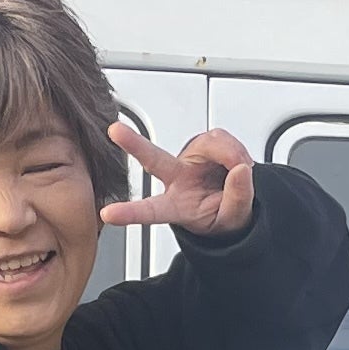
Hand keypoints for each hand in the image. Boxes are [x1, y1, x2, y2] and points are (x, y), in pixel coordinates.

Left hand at [100, 122, 256, 236]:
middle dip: (134, 143)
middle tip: (115, 130)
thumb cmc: (227, 216)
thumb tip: (240, 170)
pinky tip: (236, 162)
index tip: (108, 214)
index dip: (130, 213)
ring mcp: (189, 159)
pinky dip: (235, 149)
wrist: (238, 204)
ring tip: (240, 171)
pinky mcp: (203, 144)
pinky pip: (220, 137)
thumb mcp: (234, 218)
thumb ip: (237, 198)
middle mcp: (178, 179)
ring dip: (230, 154)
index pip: (151, 211)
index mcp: (177, 206)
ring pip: (208, 144)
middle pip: (153, 159)